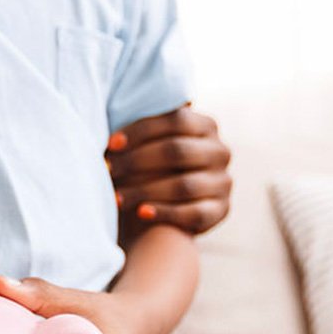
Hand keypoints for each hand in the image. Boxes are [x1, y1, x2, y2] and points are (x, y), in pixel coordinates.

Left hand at [107, 106, 231, 234]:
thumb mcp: (153, 141)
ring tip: (116, 197)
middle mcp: (220, 151)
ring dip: (145, 191)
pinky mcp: (222, 209)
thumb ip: (142, 131)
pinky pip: (195, 213)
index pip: (176, 120)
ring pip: (184, 185)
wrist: (172, 201)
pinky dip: (165, 213)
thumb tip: (111, 135)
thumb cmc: (153, 163)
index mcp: (205, 125)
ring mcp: (223, 181)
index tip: (111, 144)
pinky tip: (141, 213)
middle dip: (137, 161)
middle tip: (109, 170)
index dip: (141, 131)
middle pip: (178, 151)